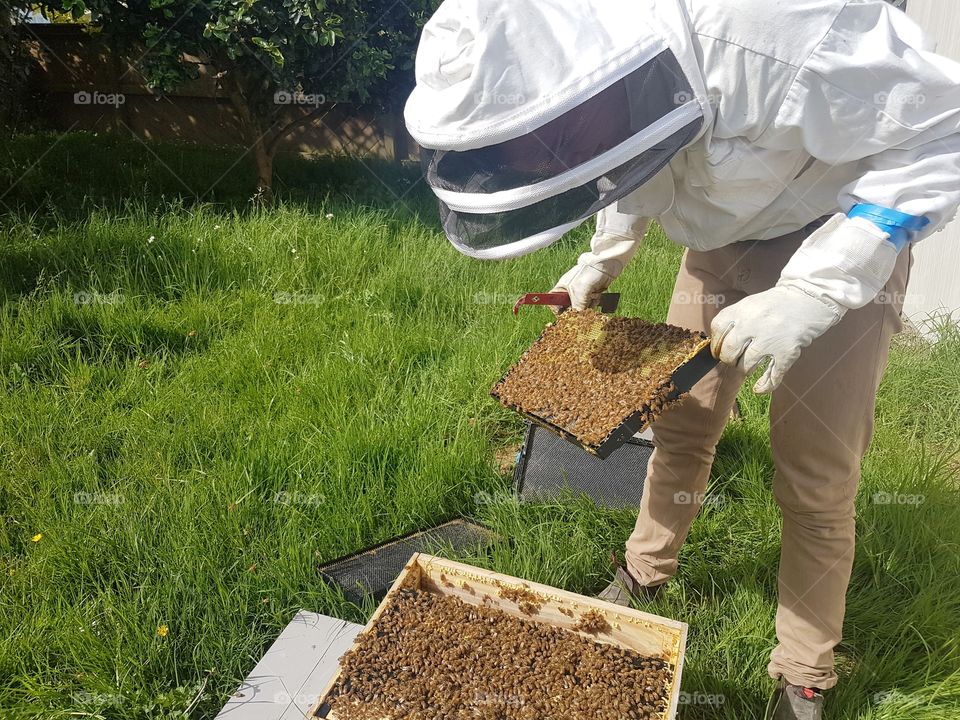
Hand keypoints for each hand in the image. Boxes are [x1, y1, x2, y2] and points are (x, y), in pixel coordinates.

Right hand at [551, 263, 614, 310]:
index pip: (552, 300)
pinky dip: (597, 300)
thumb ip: (577, 308)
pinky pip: (592, 303)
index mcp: (562, 287)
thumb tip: (578, 320)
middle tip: (583, 305)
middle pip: (570, 307)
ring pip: (583, 307)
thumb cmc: (589, 274)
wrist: (607, 264)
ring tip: (593, 294)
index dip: (556, 308)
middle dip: (578, 308)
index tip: (562, 313)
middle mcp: (571, 290)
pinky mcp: (592, 293)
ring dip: (590, 303)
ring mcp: (582, 292)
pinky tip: (599, 292)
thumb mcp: (579, 293)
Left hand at [710, 285, 842, 393]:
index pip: (718, 330)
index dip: (716, 344)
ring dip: (745, 369)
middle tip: (734, 359)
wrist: (808, 298)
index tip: (719, 350)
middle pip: (729, 351)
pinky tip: (759, 388)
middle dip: (729, 359)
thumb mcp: (750, 304)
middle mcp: (753, 324)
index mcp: (742, 310)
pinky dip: (765, 385)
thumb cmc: (776, 304)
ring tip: (749, 365)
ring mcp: (771, 339)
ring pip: (747, 365)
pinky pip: (772, 375)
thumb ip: (734, 321)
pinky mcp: (787, 351)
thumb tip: (718, 346)